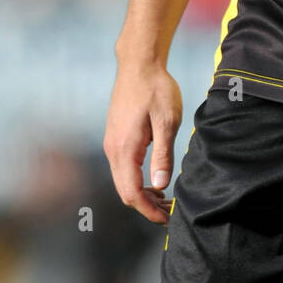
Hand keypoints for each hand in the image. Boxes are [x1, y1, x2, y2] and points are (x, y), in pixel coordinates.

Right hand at [103, 63, 182, 223]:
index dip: (149, 210)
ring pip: (123, 181)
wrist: (139, 64)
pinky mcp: (115, 138)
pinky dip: (137, 180)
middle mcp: (113, 150)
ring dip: (142, 194)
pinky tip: (155, 178)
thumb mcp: (167, 121)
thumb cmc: (156, 89)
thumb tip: (159, 186)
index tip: (167, 218)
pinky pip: (123, 168)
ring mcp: (112, 143)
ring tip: (166, 197)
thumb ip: (162, 155)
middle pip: (125, 192)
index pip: (132, 193)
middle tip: (170, 211)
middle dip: (146, 206)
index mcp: (125, 148)